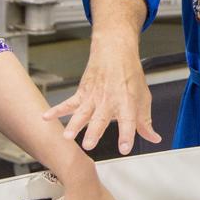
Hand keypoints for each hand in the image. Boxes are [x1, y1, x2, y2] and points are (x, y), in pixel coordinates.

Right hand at [43, 44, 158, 154]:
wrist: (114, 51)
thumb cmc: (130, 75)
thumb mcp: (143, 97)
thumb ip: (145, 121)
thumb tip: (153, 138)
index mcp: (127, 102)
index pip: (128, 121)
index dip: (127, 135)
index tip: (124, 148)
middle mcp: (109, 101)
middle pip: (101, 119)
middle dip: (94, 132)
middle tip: (89, 145)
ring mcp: (93, 97)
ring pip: (82, 113)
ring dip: (74, 124)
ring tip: (67, 136)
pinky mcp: (82, 93)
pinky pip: (68, 103)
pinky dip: (56, 110)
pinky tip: (46, 117)